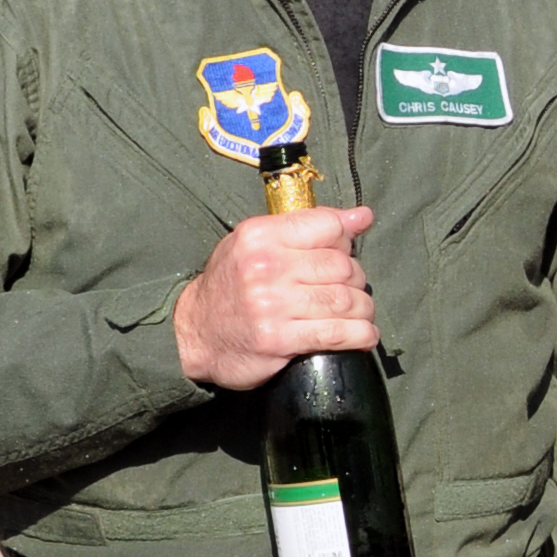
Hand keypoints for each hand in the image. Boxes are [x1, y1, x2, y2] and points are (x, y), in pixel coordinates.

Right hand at [172, 207, 379, 389]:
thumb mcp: (256, 243)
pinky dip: (360, 335)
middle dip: (356, 279)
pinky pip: (336, 333)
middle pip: (341, 266)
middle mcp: (266, 266)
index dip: (347, 240)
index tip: (346, 252)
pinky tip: (363, 335)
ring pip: (344, 300)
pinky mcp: (278, 339)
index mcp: (261, 235)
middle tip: (350, 289)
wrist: (193, 333)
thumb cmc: (230, 285)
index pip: (327, 226)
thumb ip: (307, 227)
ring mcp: (272, 304)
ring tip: (360, 313)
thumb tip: (362, 216)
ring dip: (363, 309)